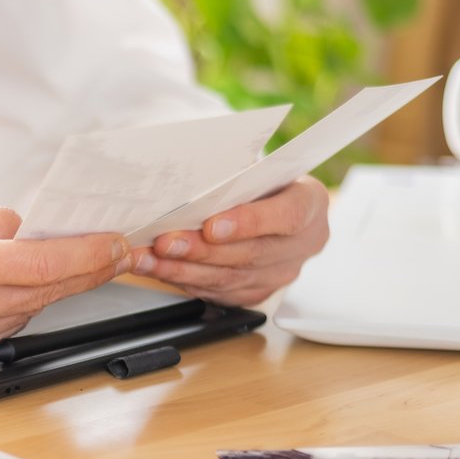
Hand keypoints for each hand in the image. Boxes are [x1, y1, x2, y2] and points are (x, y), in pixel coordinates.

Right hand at [0, 201, 135, 365]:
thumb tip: (31, 230)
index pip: (42, 265)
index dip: (89, 255)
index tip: (116, 243)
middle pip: (46, 292)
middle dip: (86, 270)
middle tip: (115, 251)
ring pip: (28, 312)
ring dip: (51, 287)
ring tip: (65, 260)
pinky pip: (4, 328)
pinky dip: (16, 306)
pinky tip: (11, 287)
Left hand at [131, 175, 329, 305]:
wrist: (263, 200)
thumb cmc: (255, 178)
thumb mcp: (253, 166)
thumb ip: (233, 175)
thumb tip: (189, 181)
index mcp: (311, 204)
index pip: (287, 216)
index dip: (249, 223)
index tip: (211, 226)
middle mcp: (303, 244)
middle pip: (250, 254)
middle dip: (200, 250)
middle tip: (164, 243)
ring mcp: (281, 273)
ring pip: (229, 278)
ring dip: (183, 270)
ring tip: (148, 259)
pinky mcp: (257, 292)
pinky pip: (218, 292)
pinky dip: (183, 281)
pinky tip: (158, 270)